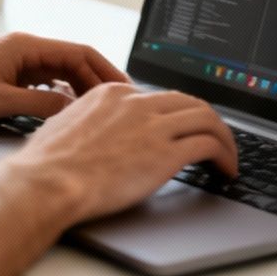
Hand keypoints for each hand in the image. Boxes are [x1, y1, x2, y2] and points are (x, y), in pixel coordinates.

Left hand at [0, 33, 128, 123]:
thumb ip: (39, 106)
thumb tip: (73, 113)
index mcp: (26, 46)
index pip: (80, 52)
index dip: (107, 71)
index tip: (127, 90)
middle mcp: (23, 49)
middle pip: (74, 63)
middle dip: (97, 84)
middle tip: (118, 108)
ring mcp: (15, 61)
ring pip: (59, 73)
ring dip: (79, 90)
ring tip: (98, 113)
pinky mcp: (6, 74)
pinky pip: (43, 82)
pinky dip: (59, 95)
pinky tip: (65, 112)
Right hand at [8, 82, 238, 223]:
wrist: (48, 181)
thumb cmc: (48, 163)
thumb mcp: (67, 124)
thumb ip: (90, 121)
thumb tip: (96, 133)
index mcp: (112, 94)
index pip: (159, 97)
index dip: (178, 115)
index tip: (183, 131)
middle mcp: (136, 103)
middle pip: (189, 102)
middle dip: (208, 122)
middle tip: (216, 141)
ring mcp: (152, 126)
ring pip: (207, 119)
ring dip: (224, 139)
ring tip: (228, 158)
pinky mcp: (166, 153)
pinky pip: (209, 145)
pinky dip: (225, 156)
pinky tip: (225, 171)